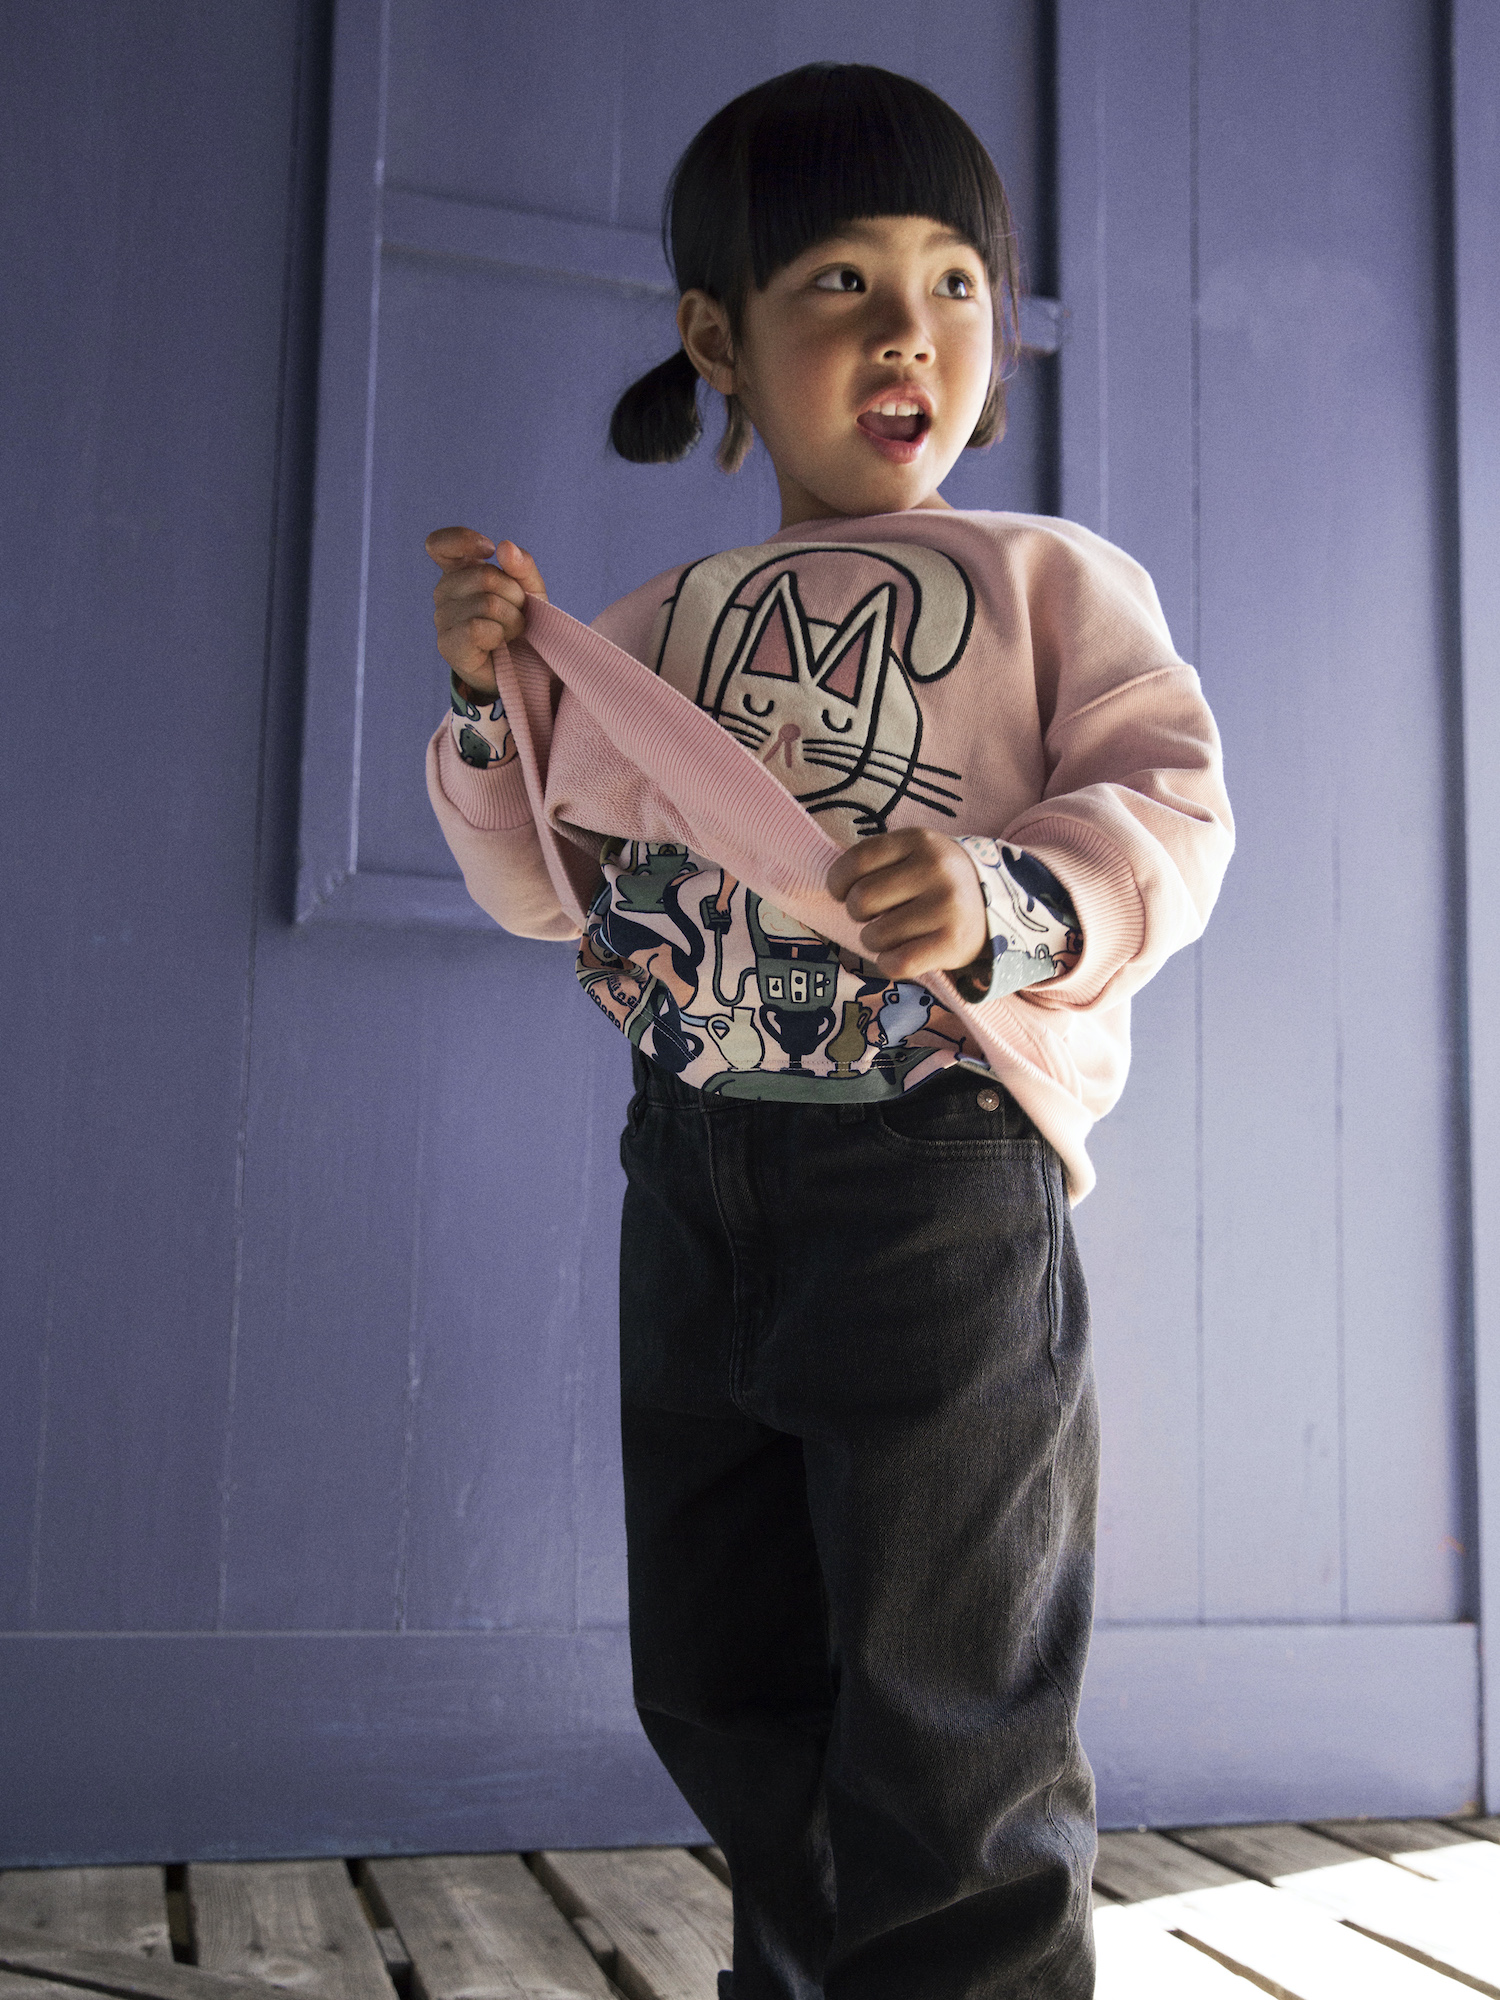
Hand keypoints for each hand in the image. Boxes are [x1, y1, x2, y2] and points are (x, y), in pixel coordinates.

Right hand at [425, 526, 547, 697]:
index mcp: (459, 571)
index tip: (489, 550)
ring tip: (511, 632)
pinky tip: (498, 644)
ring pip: (487, 604)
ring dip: (513, 620)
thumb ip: (522, 565)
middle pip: (485, 576)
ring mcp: (442, 619)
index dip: (463, 540)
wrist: (526, 668)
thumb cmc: (524, 625)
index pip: (439, 544)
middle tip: (518, 614)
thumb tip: (505, 547)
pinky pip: (476, 628)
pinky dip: (498, 636)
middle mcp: (444, 592)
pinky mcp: (447, 645)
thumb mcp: (531, 590)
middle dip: (515, 596)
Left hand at [826, 829, 987, 979]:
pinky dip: (889, 964)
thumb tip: (834, 889)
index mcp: (918, 840)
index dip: (838, 882)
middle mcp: (935, 869)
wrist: (994, 906)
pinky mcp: (953, 942)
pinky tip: (900, 956)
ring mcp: (946, 906)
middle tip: (875, 916)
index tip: (842, 893)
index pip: (856, 861)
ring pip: (876, 935)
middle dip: (858, 914)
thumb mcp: (913, 855)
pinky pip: (897, 963)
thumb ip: (877, 863)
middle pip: (862, 900)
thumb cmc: (935, 882)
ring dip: (875, 941)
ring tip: (894, 934)